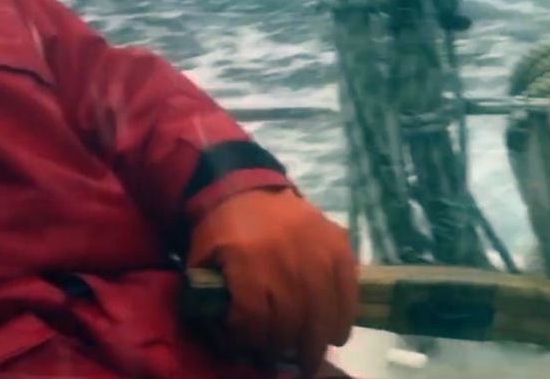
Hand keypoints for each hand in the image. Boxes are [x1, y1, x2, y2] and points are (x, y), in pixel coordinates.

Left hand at [188, 188, 356, 374]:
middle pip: (291, 319)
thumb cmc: (221, 231)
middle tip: (285, 362)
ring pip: (323, 309)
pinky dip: (345, 315)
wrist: (244, 187)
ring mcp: (315, 248)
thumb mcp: (201, 264)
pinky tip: (337, 333)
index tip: (249, 350)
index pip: (255, 318)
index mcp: (246, 260)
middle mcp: (284, 255)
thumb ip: (210, 303)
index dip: (252, 341)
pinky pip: (348, 287)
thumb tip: (227, 344)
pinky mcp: (337, 242)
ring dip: (317, 341)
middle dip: (285, 348)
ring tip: (310, 357)